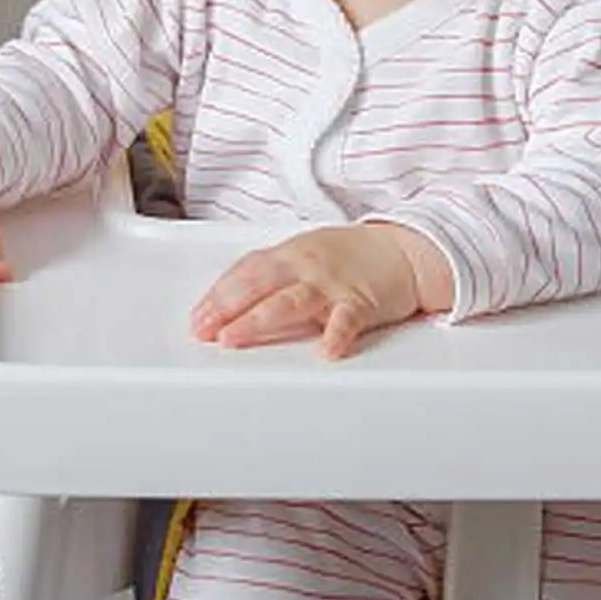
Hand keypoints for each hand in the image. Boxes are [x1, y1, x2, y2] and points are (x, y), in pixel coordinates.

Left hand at [191, 223, 452, 359]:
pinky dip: (337, 335)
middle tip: (206, 330)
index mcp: (288, 256)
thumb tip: (226, 304)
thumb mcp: (303, 257)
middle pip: (260, 285)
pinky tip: (325, 350)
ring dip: (260, 320)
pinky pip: (348, 319)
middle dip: (228, 307)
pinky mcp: (363, 302)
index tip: (197, 320)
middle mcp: (306, 267)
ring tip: (236, 338)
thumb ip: (269, 278)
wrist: (403, 249)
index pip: (245, 273)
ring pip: (292, 302)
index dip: (217, 296)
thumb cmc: (349, 258)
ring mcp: (333, 284)